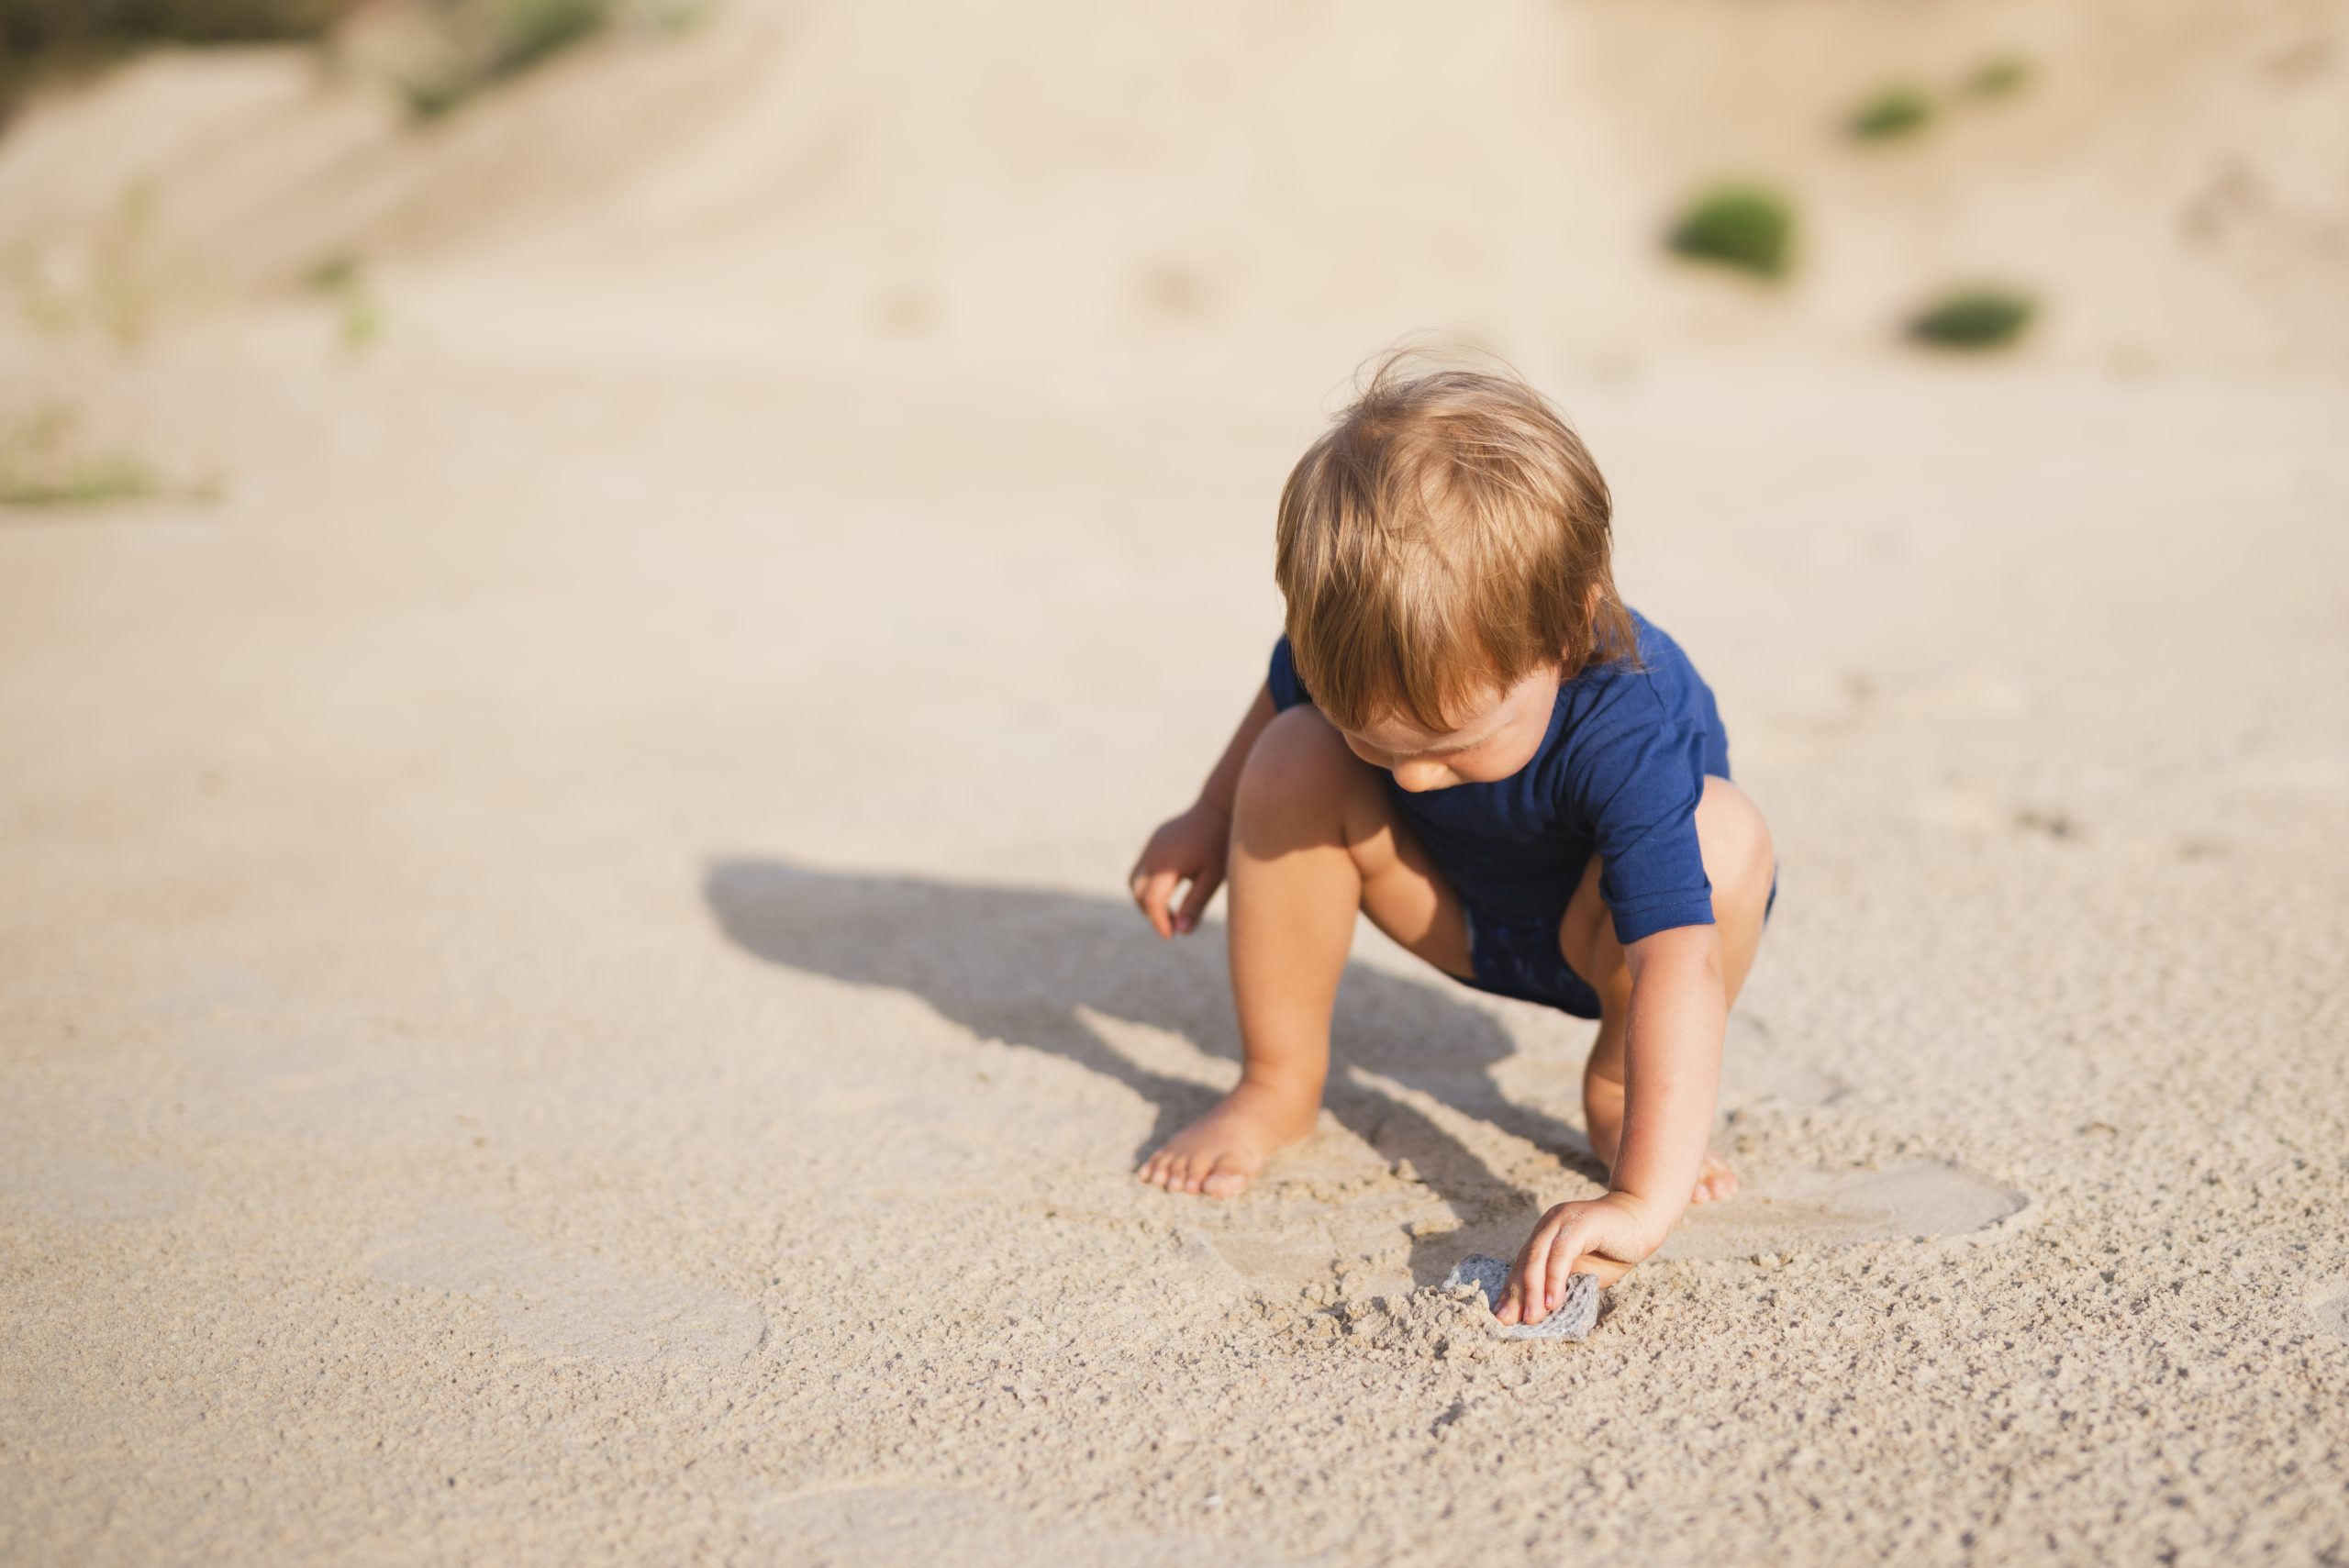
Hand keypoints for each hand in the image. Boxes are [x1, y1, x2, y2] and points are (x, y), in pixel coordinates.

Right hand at [1128, 800, 1230, 938]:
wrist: (1219, 807)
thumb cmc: (1221, 844)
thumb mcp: (1213, 877)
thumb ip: (1195, 904)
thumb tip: (1180, 932)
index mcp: (1168, 863)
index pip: (1152, 901)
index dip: (1159, 922)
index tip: (1171, 936)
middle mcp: (1153, 853)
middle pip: (1137, 892)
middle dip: (1149, 912)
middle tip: (1171, 925)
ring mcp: (1151, 845)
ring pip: (1135, 879)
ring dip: (1146, 898)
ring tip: (1170, 910)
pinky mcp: (1155, 840)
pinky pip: (1144, 867)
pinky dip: (1150, 883)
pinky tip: (1172, 888)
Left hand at [1495, 1192, 1660, 1325]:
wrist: (1643, 1222)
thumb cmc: (1613, 1251)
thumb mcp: (1583, 1273)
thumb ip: (1562, 1284)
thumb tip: (1539, 1311)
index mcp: (1545, 1235)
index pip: (1522, 1264)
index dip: (1512, 1290)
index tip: (1503, 1316)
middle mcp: (1548, 1224)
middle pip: (1525, 1261)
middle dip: (1516, 1293)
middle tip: (1509, 1321)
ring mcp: (1562, 1220)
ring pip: (1538, 1257)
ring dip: (1533, 1290)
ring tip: (1531, 1317)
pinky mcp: (1580, 1223)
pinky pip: (1561, 1253)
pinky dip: (1554, 1279)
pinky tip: (1554, 1302)